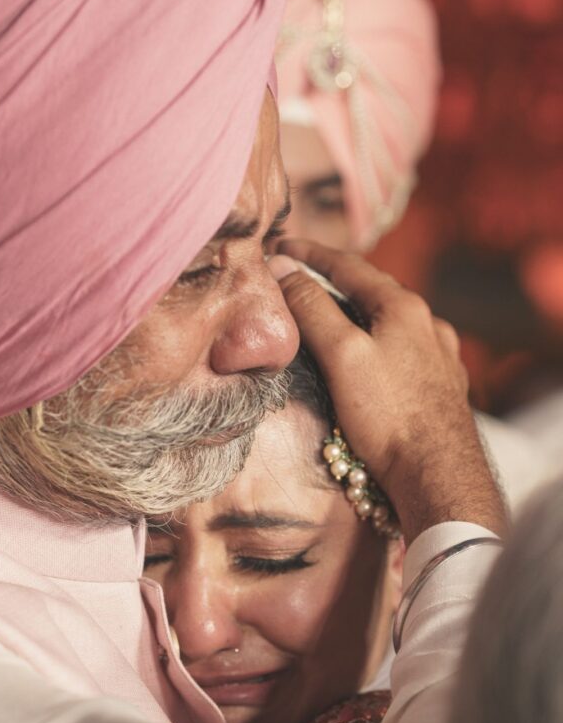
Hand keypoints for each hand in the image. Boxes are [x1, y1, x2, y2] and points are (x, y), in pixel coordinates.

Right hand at [269, 242, 505, 543]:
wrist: (438, 476)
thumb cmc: (387, 415)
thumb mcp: (341, 355)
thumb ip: (313, 309)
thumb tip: (284, 269)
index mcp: (404, 306)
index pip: (348, 265)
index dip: (309, 254)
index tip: (279, 246)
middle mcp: (428, 323)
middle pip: (372, 291)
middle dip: (334, 282)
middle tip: (299, 279)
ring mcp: (441, 355)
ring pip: (390, 323)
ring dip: (359, 314)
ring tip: (331, 319)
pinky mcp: (444, 386)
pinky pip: (404, 351)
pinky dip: (378, 344)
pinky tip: (371, 360)